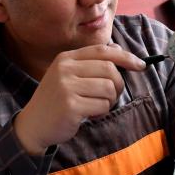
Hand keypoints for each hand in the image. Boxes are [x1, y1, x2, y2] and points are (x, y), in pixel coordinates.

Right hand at [14, 44, 145, 155]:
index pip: (102, 51)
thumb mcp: (69, 76)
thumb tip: (118, 49)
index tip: (141, 65)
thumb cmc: (57, 100)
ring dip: (109, 101)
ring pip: (108, 88)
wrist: (33, 124)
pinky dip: (101, 112)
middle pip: (109, 70)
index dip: (125, 57)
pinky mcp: (71, 106)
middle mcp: (65, 69)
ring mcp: (67, 87)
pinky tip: (88, 115)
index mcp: (66, 58)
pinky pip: (102, 106)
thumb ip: (91, 63)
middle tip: (110, 96)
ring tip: (95, 106)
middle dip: (117, 85)